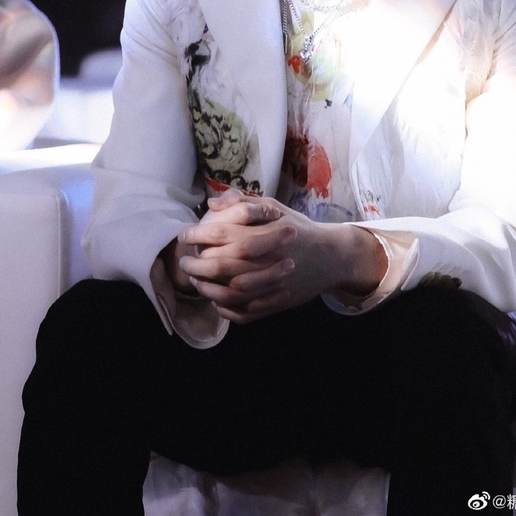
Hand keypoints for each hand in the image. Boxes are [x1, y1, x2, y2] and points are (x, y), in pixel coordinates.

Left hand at [177, 191, 386, 323]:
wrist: (330, 256)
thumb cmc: (297, 228)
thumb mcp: (275, 207)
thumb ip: (244, 203)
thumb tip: (212, 203)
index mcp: (268, 232)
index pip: (225, 234)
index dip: (200, 235)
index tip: (184, 236)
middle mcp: (270, 259)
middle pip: (224, 265)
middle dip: (198, 263)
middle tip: (184, 261)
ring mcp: (274, 285)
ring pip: (231, 293)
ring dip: (208, 288)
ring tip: (196, 280)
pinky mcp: (277, 303)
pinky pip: (245, 312)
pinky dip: (226, 309)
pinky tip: (215, 300)